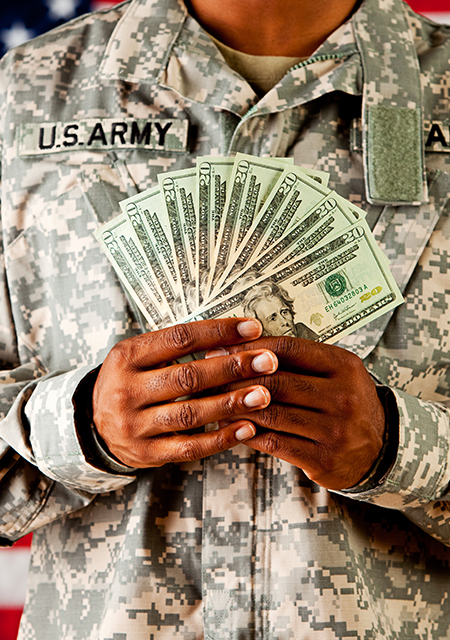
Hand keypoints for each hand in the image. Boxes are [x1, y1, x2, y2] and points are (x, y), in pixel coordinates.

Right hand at [92, 319, 277, 467]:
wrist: (96, 425)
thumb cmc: (132, 382)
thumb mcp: (140, 356)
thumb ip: (177, 346)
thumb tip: (236, 336)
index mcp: (127, 356)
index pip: (178, 338)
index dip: (218, 332)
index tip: (252, 329)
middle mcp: (125, 390)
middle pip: (187, 377)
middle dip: (232, 367)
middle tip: (268, 361)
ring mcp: (133, 425)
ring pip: (189, 414)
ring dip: (231, 404)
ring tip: (264, 395)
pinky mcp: (145, 454)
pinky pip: (188, 448)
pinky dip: (221, 439)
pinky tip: (248, 428)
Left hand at [212, 337, 385, 489]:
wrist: (380, 449)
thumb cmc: (345, 402)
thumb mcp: (335, 372)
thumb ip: (298, 360)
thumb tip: (241, 346)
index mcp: (343, 365)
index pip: (287, 348)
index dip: (250, 347)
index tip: (223, 347)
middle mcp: (342, 396)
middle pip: (276, 381)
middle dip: (236, 377)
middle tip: (208, 373)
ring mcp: (335, 430)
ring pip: (271, 413)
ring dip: (236, 407)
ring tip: (212, 400)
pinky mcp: (324, 458)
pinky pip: (275, 442)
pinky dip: (248, 433)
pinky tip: (231, 426)